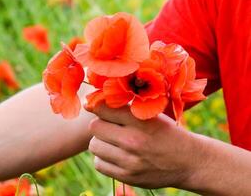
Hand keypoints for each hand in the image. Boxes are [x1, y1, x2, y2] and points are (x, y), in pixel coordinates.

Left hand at [86, 103, 205, 188]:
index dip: (96, 106)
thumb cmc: (167, 133)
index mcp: (141, 121)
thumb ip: (126, 109)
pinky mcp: (127, 177)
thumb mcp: (152, 115)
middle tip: (110, 126)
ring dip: (100, 142)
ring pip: (94, 145)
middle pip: (94, 127)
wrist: (188, 162)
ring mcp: (129, 161)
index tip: (96, 106)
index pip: (103, 109)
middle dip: (100, 124)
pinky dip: (103, 158)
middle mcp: (133, 141)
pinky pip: (99, 164)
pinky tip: (115, 155)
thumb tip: (91, 104)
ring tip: (113, 141)